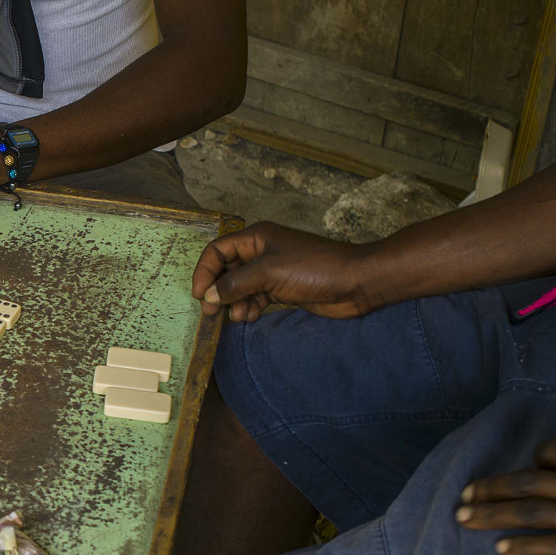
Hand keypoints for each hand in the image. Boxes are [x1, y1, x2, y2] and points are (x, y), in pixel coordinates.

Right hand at [192, 222, 377, 322]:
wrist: (355, 282)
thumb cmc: (313, 268)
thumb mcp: (268, 272)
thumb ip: (234, 284)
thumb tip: (209, 296)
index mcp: (256, 237)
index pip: (218, 250)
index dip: (205, 271)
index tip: (200, 295)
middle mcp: (261, 252)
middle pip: (227, 270)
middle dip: (218, 290)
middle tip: (211, 312)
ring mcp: (273, 271)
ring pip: (240, 287)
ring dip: (234, 302)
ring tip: (238, 316)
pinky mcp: (283, 289)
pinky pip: (255, 297)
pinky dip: (249, 307)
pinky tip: (249, 317)